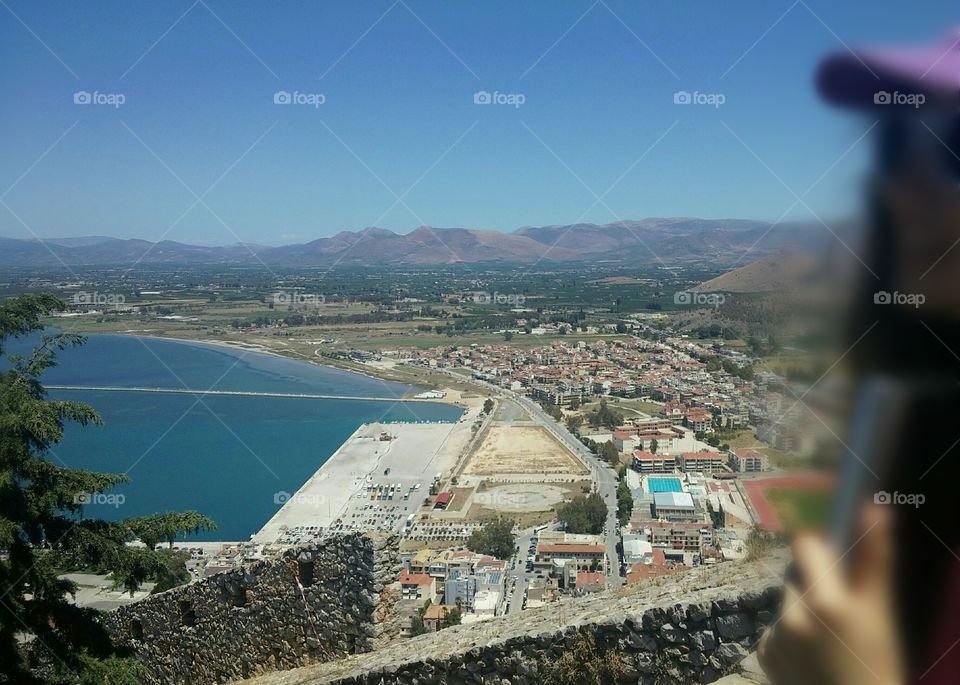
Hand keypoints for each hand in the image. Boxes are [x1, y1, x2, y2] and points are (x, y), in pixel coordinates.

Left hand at [758, 505, 903, 684]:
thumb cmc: (877, 659)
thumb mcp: (881, 609)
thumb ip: (874, 555)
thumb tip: (872, 506)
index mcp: (825, 602)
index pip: (806, 545)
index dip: (821, 550)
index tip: (835, 562)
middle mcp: (793, 617)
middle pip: (796, 574)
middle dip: (814, 582)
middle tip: (838, 607)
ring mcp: (776, 637)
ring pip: (786, 601)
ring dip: (802, 609)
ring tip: (827, 633)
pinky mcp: (764, 654)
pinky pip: (775, 628)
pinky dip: (789, 634)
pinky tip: (810, 651)